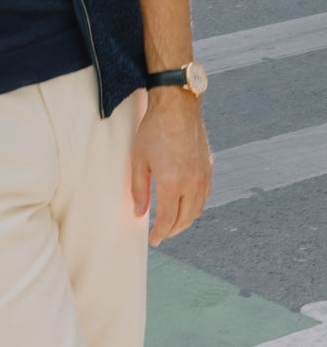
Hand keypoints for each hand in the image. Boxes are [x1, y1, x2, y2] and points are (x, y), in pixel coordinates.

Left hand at [131, 88, 212, 245]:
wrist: (177, 106)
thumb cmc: (154, 129)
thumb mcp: (138, 159)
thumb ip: (139, 188)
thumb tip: (139, 212)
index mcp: (173, 184)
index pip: (167, 219)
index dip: (160, 233)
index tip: (154, 240)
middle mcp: (192, 184)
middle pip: (185, 219)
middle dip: (172, 230)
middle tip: (162, 233)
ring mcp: (203, 176)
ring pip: (197, 209)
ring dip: (185, 220)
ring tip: (173, 222)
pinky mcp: (208, 167)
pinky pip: (205, 195)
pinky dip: (195, 205)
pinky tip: (186, 203)